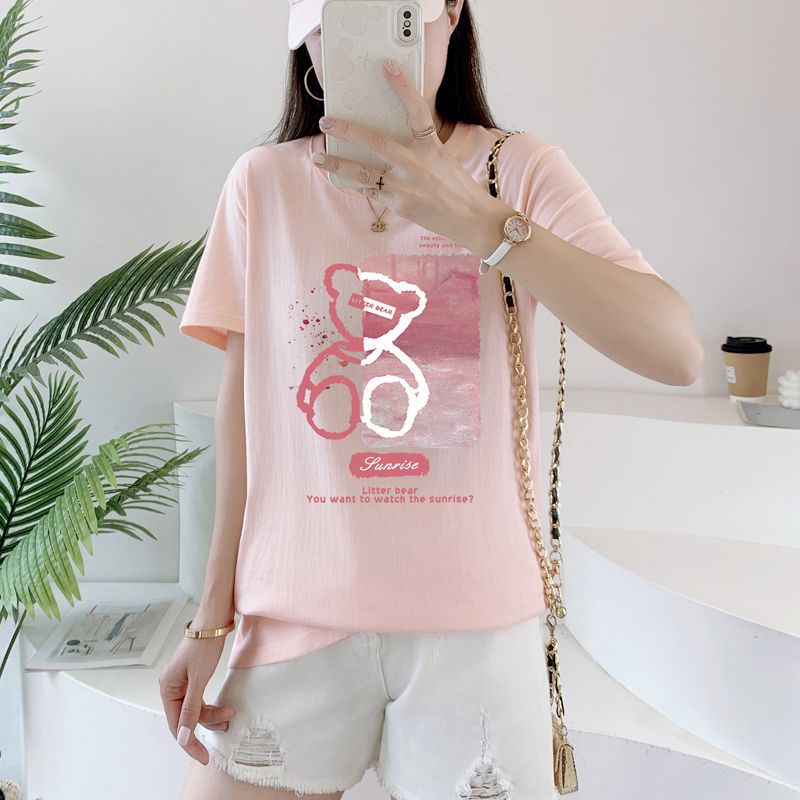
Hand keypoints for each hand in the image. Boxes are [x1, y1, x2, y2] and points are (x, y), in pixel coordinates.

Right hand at [159, 634, 235, 764]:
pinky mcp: (193, 678)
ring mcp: (182, 683)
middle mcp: (171, 687)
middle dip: (207, 723)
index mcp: (167, 688)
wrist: (214, 620)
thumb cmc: (204, 645)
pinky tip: (223, 707)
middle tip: (227, 724)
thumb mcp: (199, 679)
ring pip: (195, 710)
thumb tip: (183, 736)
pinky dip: (212, 705)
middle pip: (187, 718)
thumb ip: (190, 709)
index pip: (176, 726)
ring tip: (230, 712)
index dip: (190, 743)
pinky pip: (199, 700)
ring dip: (212, 714)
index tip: (203, 757)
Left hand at [311, 57, 504, 246]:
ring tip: (318, 158)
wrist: (471, 219)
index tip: (387, 67)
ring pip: (363, 172)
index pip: (416, 110)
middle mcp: (416, 164)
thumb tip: (386, 139)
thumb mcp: (442, 159)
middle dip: (347, 131)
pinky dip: (355, 183)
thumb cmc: (457, 187)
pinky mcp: (399, 204)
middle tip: (326, 121)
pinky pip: (370, 190)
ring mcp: (405, 186)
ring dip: (337, 164)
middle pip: (376, 142)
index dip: (402, 87)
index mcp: (432, 146)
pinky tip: (339, 177)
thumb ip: (418, 148)